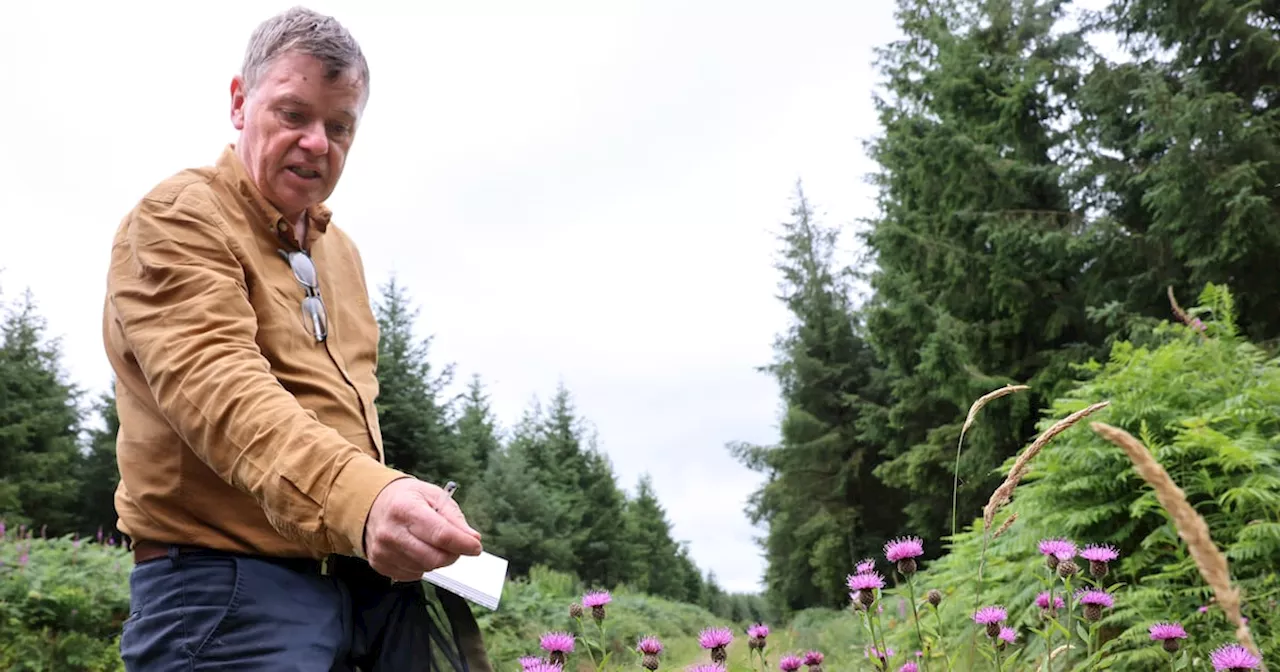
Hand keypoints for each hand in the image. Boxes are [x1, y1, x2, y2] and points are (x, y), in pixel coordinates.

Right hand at [363, 478, 482, 581]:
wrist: (372, 505)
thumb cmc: (407, 499)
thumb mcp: (433, 495)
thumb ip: (454, 517)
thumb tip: (472, 539)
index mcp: (405, 509)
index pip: (441, 535)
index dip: (463, 544)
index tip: (476, 547)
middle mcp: (391, 532)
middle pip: (434, 558)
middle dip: (453, 554)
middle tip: (456, 545)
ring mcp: (383, 551)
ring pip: (425, 568)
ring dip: (437, 559)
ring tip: (431, 542)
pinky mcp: (380, 564)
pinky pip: (413, 575)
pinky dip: (422, 565)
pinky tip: (417, 549)